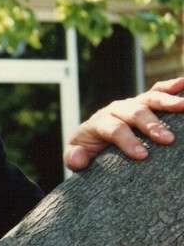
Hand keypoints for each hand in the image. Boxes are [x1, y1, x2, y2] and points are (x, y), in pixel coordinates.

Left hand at [63, 77, 183, 170]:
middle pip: (134, 112)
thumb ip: (73, 158)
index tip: (141, 155)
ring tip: (183, 106)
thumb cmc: (86, 149)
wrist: (92, 138)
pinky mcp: (143, 102)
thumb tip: (78, 159)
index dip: (126, 140)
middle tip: (167, 140)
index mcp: (99, 122)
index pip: (113, 128)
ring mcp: (131, 104)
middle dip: (151, 125)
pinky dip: (171, 86)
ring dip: (167, 102)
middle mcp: (115, 109)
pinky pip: (157, 90)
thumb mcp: (76, 156)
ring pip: (148, 99)